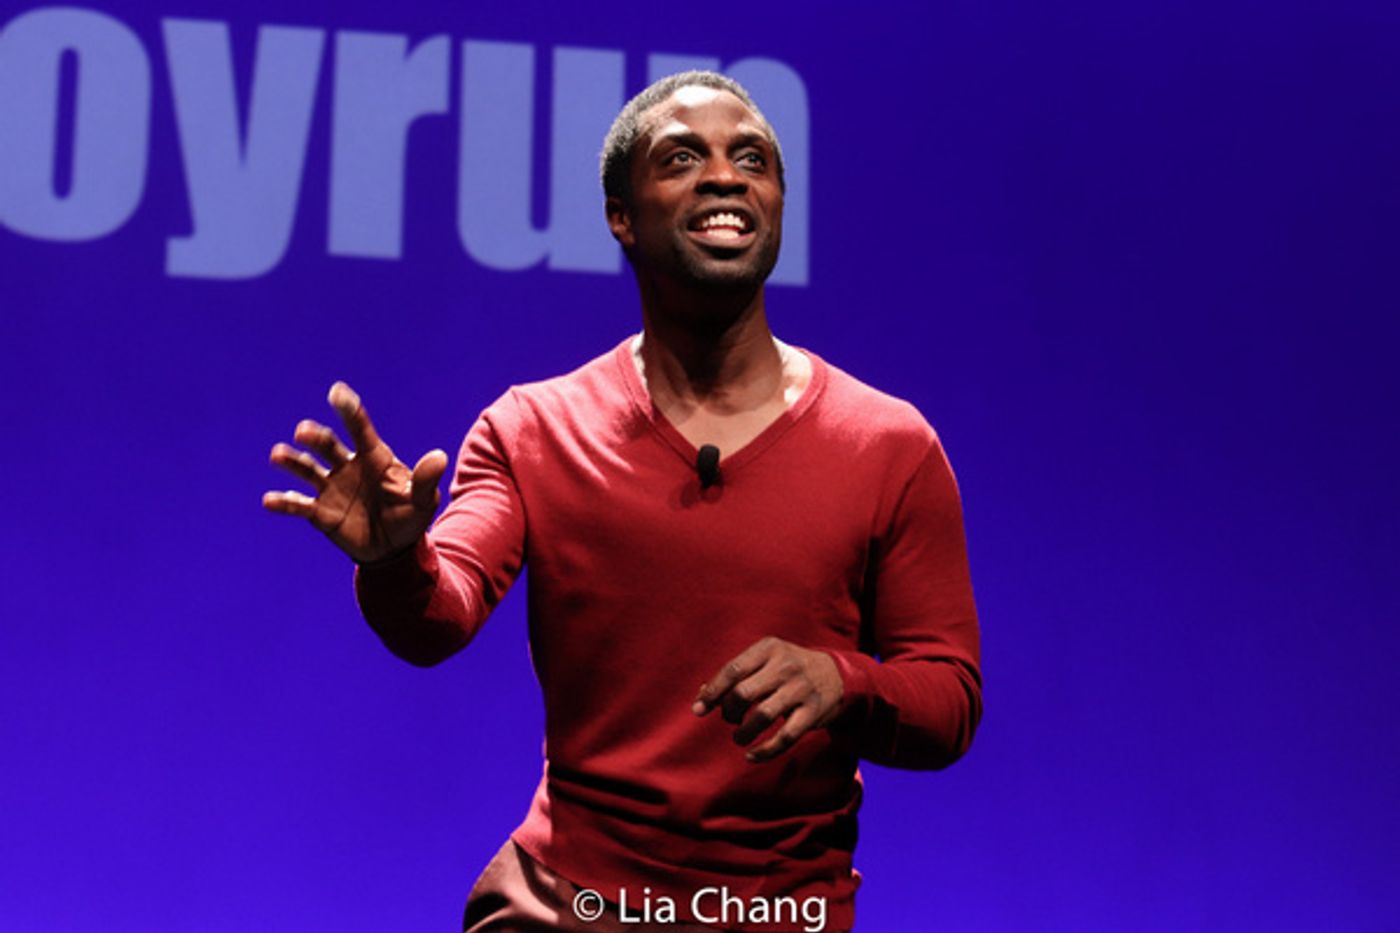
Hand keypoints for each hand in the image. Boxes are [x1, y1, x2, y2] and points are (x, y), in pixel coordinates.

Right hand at [263, 382, 447, 562]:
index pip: (360, 429)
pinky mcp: (319, 512)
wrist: (394, 549)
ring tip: (277, 455)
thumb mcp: (424, 501)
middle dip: (315, 438)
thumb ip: (426, 480)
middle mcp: (348, 466)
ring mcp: (331, 488)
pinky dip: (284, 502)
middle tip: (302, 432)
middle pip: (328, 446)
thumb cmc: (410, 517)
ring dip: (292, 461)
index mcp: (374, 458)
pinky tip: (270, 500)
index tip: (336, 392)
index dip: (349, 410)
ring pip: (307, 469)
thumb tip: (438, 457)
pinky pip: (298, 505)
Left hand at [693, 637, 844, 762]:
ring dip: (744, 733)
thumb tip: (701, 696)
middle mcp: (785, 666)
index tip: (698, 710)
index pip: (732, 670)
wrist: (837, 675)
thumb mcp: (766, 660)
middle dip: (729, 712)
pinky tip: (752, 756)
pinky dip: (765, 751)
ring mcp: (801, 689)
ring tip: (739, 737)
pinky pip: (785, 737)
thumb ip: (736, 674)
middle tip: (730, 719)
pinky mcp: (813, 712)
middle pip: (744, 693)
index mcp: (769, 648)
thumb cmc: (788, 668)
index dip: (712, 693)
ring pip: (762, 716)